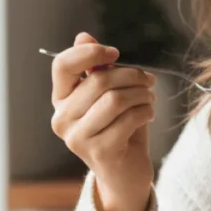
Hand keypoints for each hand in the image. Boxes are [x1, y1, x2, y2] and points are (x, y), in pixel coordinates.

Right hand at [51, 32, 155, 210]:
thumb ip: (96, 68)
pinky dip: (145, 112)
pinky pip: (127, 120)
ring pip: (114, 99)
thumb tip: (83, 36)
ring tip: (149, 99)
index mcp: (61, 100)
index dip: (89, 52)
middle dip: (131, 76)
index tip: (114, 53)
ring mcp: (77, 138)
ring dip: (141, 95)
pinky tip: (148, 114)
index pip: (63, 65)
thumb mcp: (109, 95)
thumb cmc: (119, 129)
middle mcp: (62, 119)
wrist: (126, 175)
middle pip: (98, 81)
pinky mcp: (98, 152)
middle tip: (148, 81)